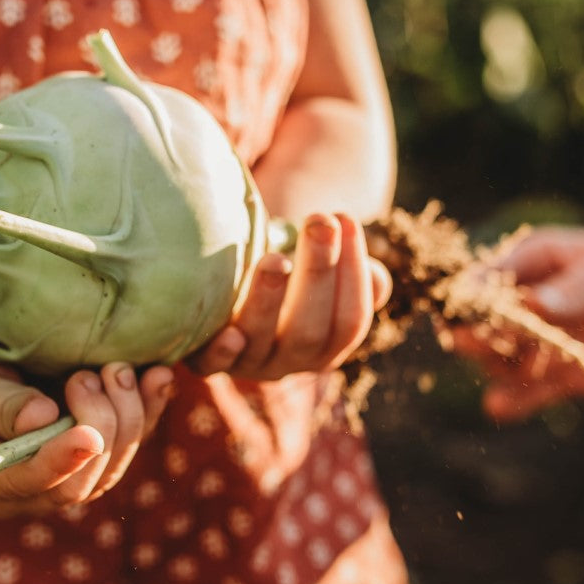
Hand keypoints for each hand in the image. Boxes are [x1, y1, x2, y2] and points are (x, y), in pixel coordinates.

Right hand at [0, 359, 174, 517]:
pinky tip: (160, 377)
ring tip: (118, 370)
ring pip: (113, 466)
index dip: (61, 460)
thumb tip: (41, 419)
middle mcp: (34, 494)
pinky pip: (131, 443)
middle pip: (82, 482)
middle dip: (99, 426)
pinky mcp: (95, 456)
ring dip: (128, 416)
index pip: (31, 483)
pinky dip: (150, 409)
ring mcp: (69, 478)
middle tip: (89, 376)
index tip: (86, 433)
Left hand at [189, 212, 390, 380]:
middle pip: (310, 330)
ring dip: (268, 301)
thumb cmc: (284, 276)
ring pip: (262, 340)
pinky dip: (222, 351)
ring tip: (274, 259)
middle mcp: (291, 360)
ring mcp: (248, 363)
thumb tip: (376, 277)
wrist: (225, 292)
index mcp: (327, 344)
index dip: (354, 272)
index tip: (345, 219)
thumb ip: (351, 273)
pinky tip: (229, 332)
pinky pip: (213, 365)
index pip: (351, 319)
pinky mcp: (207, 361)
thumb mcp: (318, 272)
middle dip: (317, 274)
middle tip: (320, 223)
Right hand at [464, 224, 583, 420]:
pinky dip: (513, 401)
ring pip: (501, 360)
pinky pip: (529, 393)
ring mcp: (551, 340)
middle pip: (483, 325)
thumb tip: (536, 306)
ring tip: (527, 372)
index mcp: (535, 261)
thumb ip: (582, 285)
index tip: (464, 319)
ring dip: (501, 368)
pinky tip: (501, 407)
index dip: (467, 301)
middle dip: (479, 337)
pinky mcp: (571, 375)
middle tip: (484, 347)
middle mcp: (534, 301)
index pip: (483, 281)